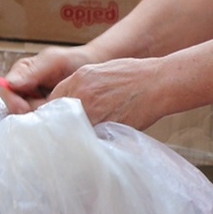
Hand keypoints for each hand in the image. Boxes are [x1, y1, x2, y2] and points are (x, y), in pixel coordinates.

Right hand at [0, 46, 97, 113]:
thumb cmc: (73, 61)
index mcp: (21, 73)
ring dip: (35, 118)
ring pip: (25, 116)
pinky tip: (54, 121)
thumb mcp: (54, 61)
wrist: (93, 69)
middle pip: (12, 106)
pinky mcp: (44, 113)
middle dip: (24, 113)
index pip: (6, 89)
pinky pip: (38, 121)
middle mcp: (23, 88)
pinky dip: (44, 122)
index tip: (24, 108)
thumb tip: (10, 83)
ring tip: (51, 117)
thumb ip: (33, 71)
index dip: (12, 101)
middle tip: (41, 116)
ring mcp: (33, 102)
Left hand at [46, 57, 172, 129]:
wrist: (158, 83)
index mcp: (79, 78)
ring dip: (76, 135)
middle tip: (69, 131)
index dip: (56, 111)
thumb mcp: (102, 71)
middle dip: (63, 124)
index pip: (54, 100)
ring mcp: (93, 111)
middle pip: (59, 117)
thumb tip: (70, 101)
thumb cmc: (136, 76)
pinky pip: (91, 138)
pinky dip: (92, 141)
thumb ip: (82, 85)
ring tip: (82, 139)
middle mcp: (82, 94)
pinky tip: (97, 141)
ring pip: (73, 130)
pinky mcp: (106, 126)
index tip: (59, 119)